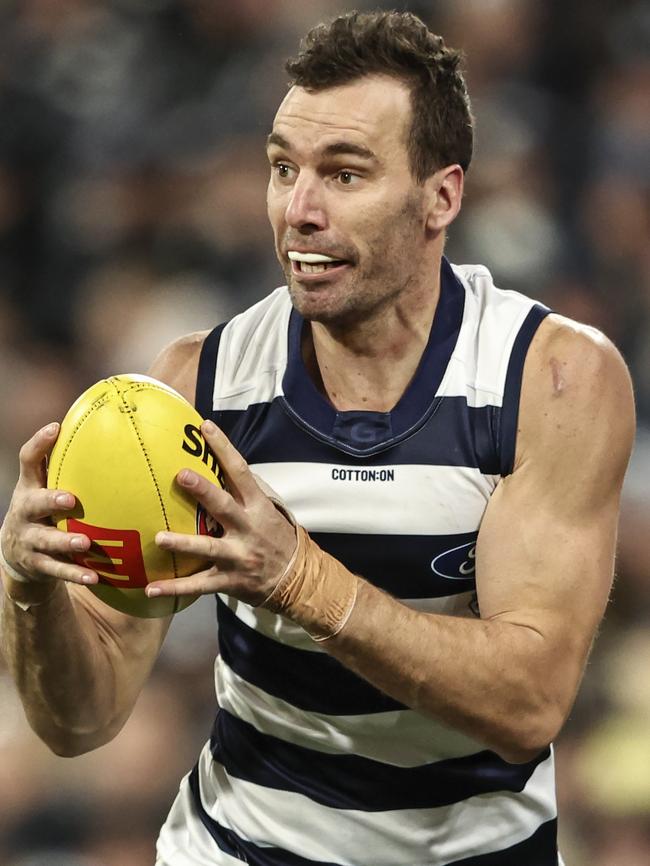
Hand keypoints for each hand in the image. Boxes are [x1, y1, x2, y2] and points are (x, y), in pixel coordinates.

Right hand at [0, 423, 96, 586]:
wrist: (17, 552)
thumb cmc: (43, 510)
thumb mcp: (44, 486)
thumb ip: (64, 465)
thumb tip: (104, 432)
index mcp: (29, 487)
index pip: (28, 460)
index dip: (39, 443)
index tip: (55, 428)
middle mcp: (24, 511)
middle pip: (32, 503)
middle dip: (50, 500)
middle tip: (70, 499)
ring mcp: (27, 539)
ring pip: (44, 541)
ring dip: (64, 541)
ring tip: (85, 542)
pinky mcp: (35, 564)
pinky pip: (56, 569)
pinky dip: (74, 573)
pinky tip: (93, 576)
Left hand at [148, 420, 296, 604]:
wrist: (297, 579)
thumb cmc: (276, 538)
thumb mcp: (268, 511)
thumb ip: (244, 493)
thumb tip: (216, 466)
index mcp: (257, 507)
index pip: (241, 471)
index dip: (224, 448)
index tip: (205, 427)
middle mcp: (248, 528)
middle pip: (224, 506)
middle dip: (203, 491)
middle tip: (181, 476)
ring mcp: (238, 555)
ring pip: (209, 548)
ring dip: (184, 543)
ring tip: (159, 538)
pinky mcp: (229, 580)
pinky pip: (199, 585)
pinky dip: (175, 588)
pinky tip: (151, 588)